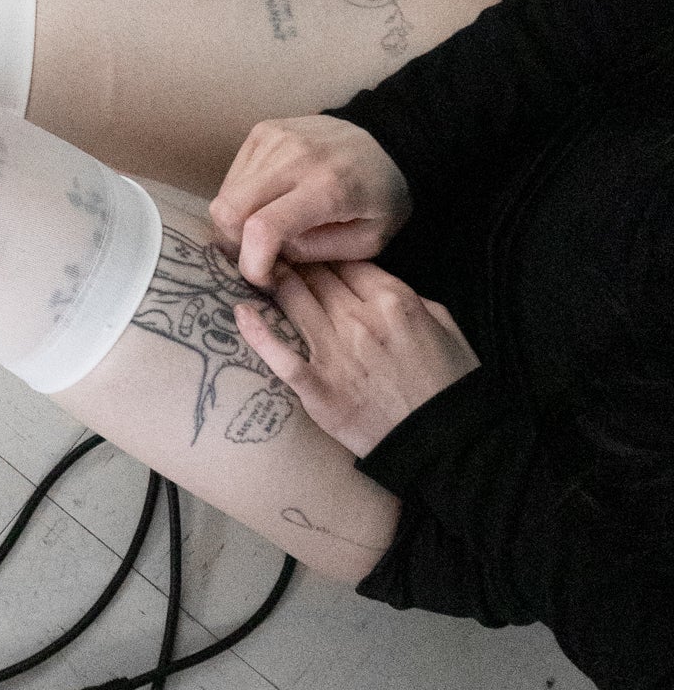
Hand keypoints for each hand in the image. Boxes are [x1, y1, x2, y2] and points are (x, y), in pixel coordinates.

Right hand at [209, 116, 411, 286]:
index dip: (252, 263)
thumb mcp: (367, 240)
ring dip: (237, 221)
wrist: (389, 139)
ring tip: (266, 227)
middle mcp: (294, 157)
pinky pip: (232, 176)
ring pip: (225, 194)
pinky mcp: (262, 131)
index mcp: (327, 188)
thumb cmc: (382, 197)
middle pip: (227, 210)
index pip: (262, 228)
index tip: (263, 279)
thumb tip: (270, 252)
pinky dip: (241, 197)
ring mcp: (273, 139)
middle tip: (258, 255)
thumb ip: (315, 252)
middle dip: (234, 244)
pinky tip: (267, 202)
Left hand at [234, 260, 477, 457]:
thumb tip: (371, 280)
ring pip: (293, 301)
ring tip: (252, 267)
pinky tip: (240, 312)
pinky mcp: (318, 387)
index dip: (323, 251)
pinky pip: (280, 355)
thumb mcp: (445, 325)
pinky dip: (257, 332)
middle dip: (292, 258)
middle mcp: (360, 319)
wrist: (446, 443)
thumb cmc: (449, 384)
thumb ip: (407, 296)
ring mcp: (336, 353)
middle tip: (269, 248)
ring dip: (270, 280)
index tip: (305, 246)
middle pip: (315, 276)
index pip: (345, 260)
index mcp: (394, 300)